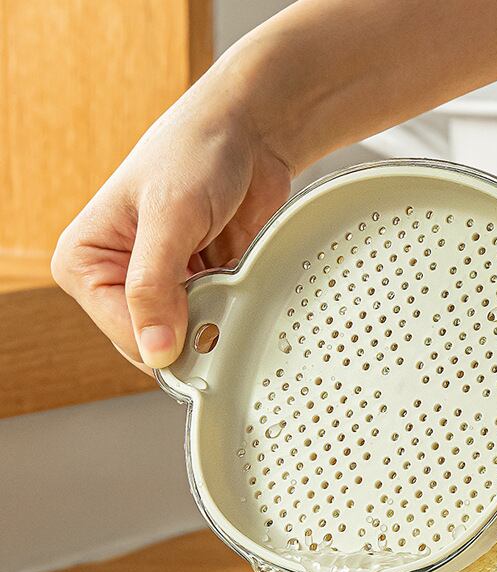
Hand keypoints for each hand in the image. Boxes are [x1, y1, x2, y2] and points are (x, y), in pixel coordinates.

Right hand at [51, 52, 291, 370]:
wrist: (249, 134)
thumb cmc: (197, 154)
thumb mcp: (170, 217)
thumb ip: (155, 286)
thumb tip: (154, 349)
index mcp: (85, 260)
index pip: (121, 331)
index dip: (164, 340)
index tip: (201, 333)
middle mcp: (117, 277)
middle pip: (154, 341)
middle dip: (191, 331)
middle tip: (220, 301)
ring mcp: (161, 284)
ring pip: (186, 336)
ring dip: (213, 321)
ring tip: (227, 281)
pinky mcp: (197, 284)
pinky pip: (214, 321)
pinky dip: (230, 311)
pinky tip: (238, 282)